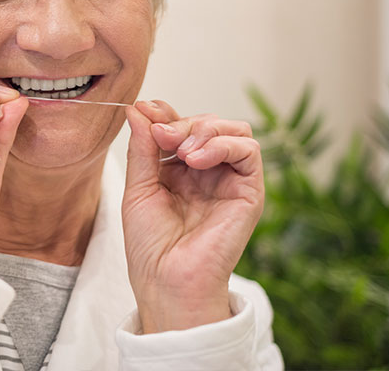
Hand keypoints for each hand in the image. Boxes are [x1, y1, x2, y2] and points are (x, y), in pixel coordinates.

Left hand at [122, 100, 263, 332]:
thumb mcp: (138, 187)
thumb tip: (139, 108)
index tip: (145, 109)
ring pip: (233, 130)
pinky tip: (197, 158)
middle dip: (181, 121)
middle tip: (161, 135)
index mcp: (180, 170)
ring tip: (181, 149)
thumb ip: (143, 148)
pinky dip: (223, 143)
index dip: (166, 114)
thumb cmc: (150, 245)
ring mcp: (229, 181)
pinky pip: (249, 151)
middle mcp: (208, 172)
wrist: (165, 280)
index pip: (182, 126)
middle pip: (207, 123)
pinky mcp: (249, 192)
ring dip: (204, 129)